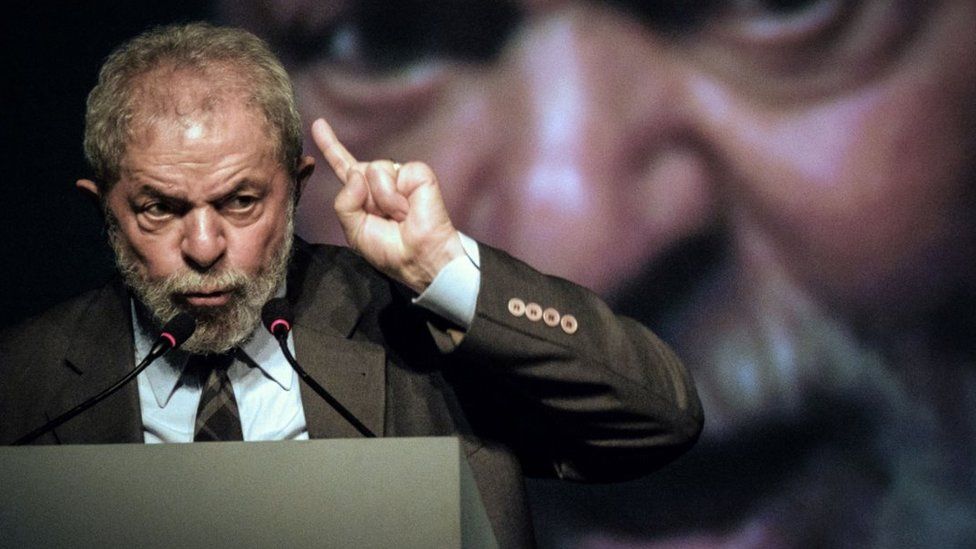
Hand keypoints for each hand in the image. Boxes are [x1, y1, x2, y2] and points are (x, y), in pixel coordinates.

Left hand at [311, 118, 463, 292]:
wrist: (418, 258)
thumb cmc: (390, 250)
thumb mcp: (354, 230)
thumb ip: (344, 202)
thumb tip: (356, 173)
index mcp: (364, 195)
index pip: (344, 166)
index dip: (331, 146)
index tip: (318, 124)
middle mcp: (382, 182)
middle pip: (356, 169)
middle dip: (363, 198)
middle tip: (384, 220)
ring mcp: (400, 176)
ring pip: (372, 169)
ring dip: (381, 199)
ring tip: (398, 216)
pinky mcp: (417, 174)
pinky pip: (393, 172)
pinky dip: (394, 196)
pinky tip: (407, 209)